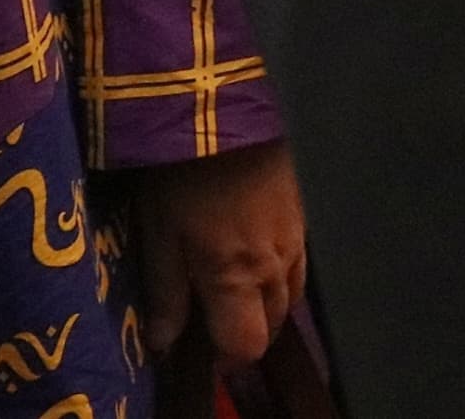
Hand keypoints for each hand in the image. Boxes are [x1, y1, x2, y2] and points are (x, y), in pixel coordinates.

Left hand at [121, 140, 308, 367]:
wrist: (231, 108)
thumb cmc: (186, 175)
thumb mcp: (160, 233)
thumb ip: (166, 293)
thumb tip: (163, 343)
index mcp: (237, 277)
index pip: (248, 344)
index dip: (228, 357)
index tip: (205, 351)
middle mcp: (275, 265)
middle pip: (273, 323)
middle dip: (248, 330)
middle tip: (215, 318)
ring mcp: (296, 238)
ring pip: (291, 293)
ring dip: (266, 303)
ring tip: (235, 288)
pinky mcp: (304, 213)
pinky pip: (298, 261)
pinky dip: (280, 273)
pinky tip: (256, 253)